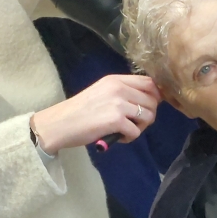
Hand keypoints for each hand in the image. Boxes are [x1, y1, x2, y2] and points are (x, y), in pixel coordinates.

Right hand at [30, 74, 160, 152]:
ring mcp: (118, 104)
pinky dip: (129, 138)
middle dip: (149, 115)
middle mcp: (119, 88)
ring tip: (125, 130)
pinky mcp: (116, 120)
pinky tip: (117, 137)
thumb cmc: (79, 110)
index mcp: (116, 80)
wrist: (60, 123)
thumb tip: (147, 100)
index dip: (155, 95)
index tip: (150, 106)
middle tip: (134, 123)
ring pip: (148, 116)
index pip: (149, 82)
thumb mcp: (102, 92)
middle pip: (153, 100)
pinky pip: (136, 131)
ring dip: (140, 127)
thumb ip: (122, 92)